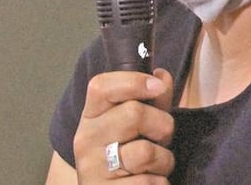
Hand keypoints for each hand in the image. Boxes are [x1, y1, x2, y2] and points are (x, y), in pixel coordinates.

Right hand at [72, 67, 175, 182]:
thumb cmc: (127, 156)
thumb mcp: (137, 125)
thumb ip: (152, 100)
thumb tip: (162, 75)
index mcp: (91, 117)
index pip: (101, 86)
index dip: (134, 81)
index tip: (157, 86)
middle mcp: (86, 140)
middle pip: (134, 114)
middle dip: (163, 126)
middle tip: (160, 139)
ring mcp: (93, 170)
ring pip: (146, 152)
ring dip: (164, 160)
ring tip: (154, 166)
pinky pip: (151, 183)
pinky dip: (160, 183)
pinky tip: (146, 184)